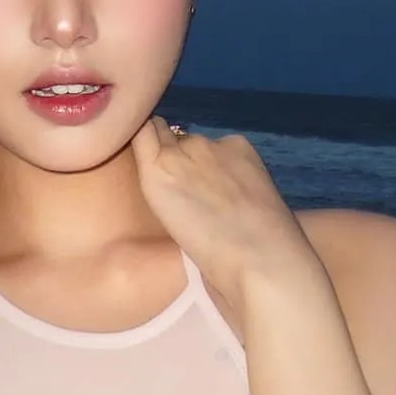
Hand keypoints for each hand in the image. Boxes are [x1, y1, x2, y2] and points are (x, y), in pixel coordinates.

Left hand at [130, 116, 324, 307]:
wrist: (258, 254)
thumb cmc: (266, 243)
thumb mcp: (254, 199)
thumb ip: (230, 187)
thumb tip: (212, 197)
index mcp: (237, 147)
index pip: (202, 146)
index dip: (192, 161)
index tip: (188, 181)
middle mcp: (207, 143)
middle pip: (178, 140)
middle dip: (171, 156)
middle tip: (170, 186)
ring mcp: (182, 154)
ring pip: (156, 141)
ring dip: (153, 158)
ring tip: (154, 186)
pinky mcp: (158, 169)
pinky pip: (139, 141)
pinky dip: (133, 147)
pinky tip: (129, 158)